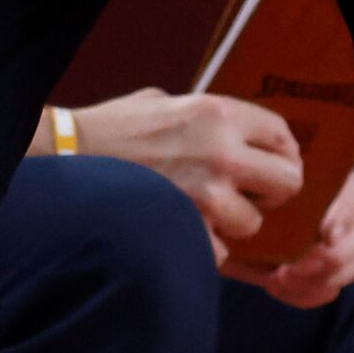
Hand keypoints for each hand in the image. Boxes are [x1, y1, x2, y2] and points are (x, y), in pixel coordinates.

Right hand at [74, 88, 303, 251]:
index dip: (283, 152)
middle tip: (252, 195)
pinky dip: (203, 245)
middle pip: (288, 182)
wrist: (65, 158)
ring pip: (253, 223)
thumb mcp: (162, 102)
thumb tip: (238, 135)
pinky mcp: (188, 228)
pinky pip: (219, 249)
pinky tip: (181, 229)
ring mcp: (205, 194)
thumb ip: (205, 118)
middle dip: (272, 192)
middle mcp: (220, 151)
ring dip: (232, 223)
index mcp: (216, 113)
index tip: (272, 164)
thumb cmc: (110, 129)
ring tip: (204, 213)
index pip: (282, 135)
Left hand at [223, 166, 353, 306]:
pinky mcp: (326, 274)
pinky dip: (309, 293)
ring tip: (279, 278)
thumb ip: (267, 193)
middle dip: (334, 254)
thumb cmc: (229, 200)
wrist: (212, 227)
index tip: (324, 231)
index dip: (344, 211)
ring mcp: (337, 245)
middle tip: (294, 265)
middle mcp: (338, 211)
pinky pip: (334, 289)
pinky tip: (276, 286)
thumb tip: (286, 199)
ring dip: (321, 277)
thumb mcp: (240, 191)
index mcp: (322, 180)